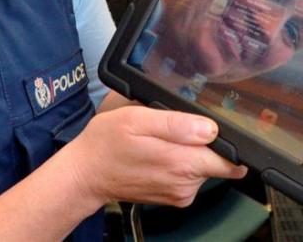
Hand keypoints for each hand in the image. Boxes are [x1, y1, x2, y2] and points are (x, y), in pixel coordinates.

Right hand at [66, 106, 246, 209]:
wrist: (86, 174)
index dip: (227, 141)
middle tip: (168, 128)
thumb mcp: (136, 120)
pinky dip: (178, 161)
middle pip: (216, 159)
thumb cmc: (105, 144)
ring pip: (202, 165)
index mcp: (180, 163)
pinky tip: (156, 152)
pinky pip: (188, 174)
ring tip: (158, 139)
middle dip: (200, 141)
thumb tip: (209, 128)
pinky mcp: (173, 196)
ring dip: (187, 150)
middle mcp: (185, 184)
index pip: (230, 160)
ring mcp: (179, 193)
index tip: (208, 128)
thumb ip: (175, 124)